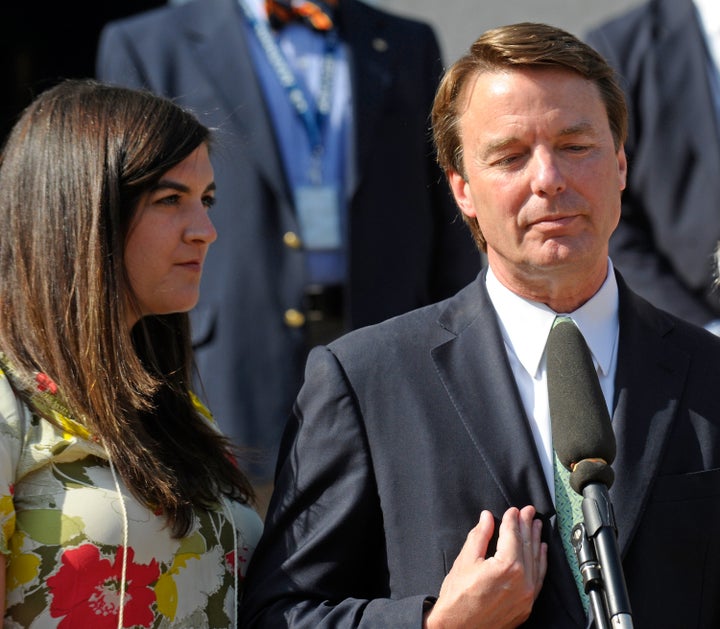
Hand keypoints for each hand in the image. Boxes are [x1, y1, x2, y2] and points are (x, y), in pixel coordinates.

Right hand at [424, 505, 546, 628]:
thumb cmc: (457, 599)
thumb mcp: (465, 561)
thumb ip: (479, 536)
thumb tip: (487, 518)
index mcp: (506, 566)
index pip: (513, 535)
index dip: (512, 519)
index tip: (513, 510)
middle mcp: (522, 581)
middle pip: (527, 545)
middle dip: (527, 525)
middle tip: (528, 511)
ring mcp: (526, 595)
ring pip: (536, 561)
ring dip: (536, 540)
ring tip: (536, 525)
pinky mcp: (527, 606)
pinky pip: (538, 578)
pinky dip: (541, 561)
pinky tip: (541, 550)